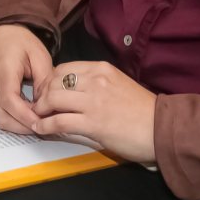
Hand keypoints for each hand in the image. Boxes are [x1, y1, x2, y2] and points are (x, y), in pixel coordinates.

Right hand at [0, 24, 56, 137]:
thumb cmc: (19, 41)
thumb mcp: (39, 54)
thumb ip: (44, 80)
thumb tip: (45, 106)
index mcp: (3, 71)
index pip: (9, 101)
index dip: (25, 116)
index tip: (42, 123)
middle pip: (1, 117)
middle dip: (22, 128)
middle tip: (44, 127)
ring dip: (18, 126)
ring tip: (39, 123)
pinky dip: (14, 120)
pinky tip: (30, 117)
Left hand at [30, 60, 156, 162]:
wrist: (161, 128)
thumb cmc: (142, 111)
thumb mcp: (118, 84)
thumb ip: (96, 84)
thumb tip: (71, 91)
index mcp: (102, 68)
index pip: (63, 68)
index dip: (49, 81)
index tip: (46, 92)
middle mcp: (95, 80)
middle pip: (54, 81)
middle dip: (41, 95)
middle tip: (39, 107)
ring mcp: (93, 101)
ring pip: (53, 98)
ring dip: (40, 109)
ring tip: (38, 118)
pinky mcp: (92, 123)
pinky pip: (59, 121)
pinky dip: (45, 126)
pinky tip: (41, 130)